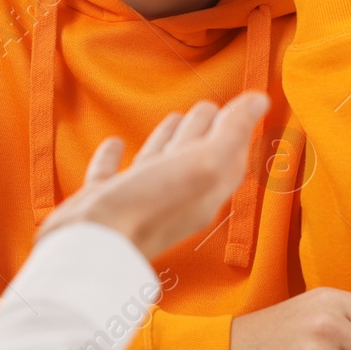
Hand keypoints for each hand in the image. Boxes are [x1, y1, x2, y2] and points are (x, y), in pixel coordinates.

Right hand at [37, 93, 269, 260]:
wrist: (89, 249)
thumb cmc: (148, 207)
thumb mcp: (201, 165)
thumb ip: (231, 134)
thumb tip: (261, 100)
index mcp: (204, 194)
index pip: (229, 157)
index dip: (237, 130)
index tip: (243, 103)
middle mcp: (174, 200)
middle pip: (194, 158)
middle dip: (203, 131)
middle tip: (208, 106)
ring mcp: (136, 202)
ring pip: (157, 164)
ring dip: (166, 141)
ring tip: (172, 117)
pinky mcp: (102, 202)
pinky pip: (112, 174)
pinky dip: (114, 157)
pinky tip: (114, 143)